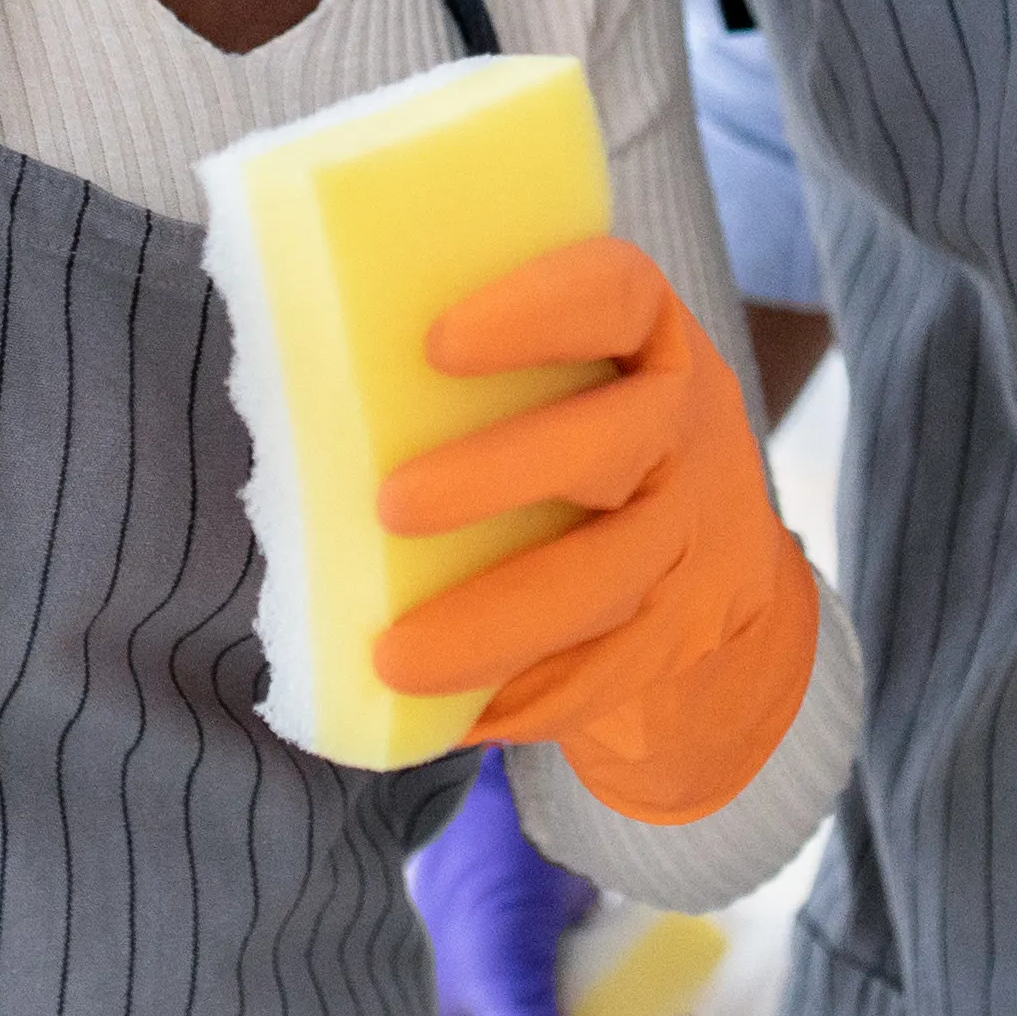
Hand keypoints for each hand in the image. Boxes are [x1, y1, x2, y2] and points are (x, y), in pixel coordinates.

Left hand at [370, 235, 817, 824]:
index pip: (615, 298)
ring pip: (606, 582)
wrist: (726, 559)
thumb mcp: (582, 370)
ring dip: (498, 623)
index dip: (537, 314)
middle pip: (612, 446)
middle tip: (391, 504)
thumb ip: (481, 359)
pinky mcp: (675, 638)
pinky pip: (603, 675)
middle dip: (505, 474)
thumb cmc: (593, 429)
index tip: (436, 342)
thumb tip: (290, 334)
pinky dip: (521, 700)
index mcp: (652, 343)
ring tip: (394, 659)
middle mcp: (684, 434)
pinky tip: (444, 717)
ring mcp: (687, 541)